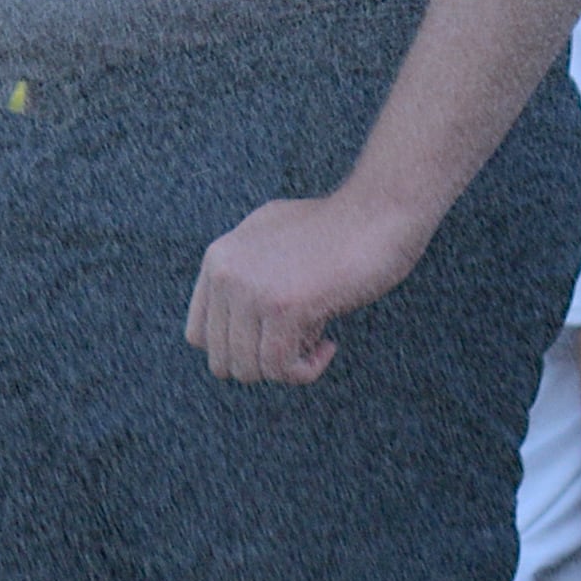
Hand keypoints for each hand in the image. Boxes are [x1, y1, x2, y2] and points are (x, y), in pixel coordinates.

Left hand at [185, 188, 433, 386]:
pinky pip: (280, 367)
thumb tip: (245, 321)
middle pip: (222, 359)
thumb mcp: (276, 237)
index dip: (238, 348)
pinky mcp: (285, 306)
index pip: (198, 334)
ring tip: (318, 344)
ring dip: (286, 369)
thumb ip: (248, 270)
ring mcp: (253, 290)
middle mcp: (225, 274)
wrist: (382, 209)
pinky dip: (305, 371)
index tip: (274, 338)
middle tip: (300, 344)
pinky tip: (328, 347)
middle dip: (264, 363)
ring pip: (249, 369)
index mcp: (219, 258)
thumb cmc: (342, 225)